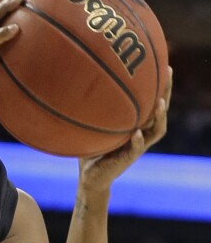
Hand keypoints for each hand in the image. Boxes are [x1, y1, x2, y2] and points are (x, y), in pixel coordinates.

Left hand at [78, 67, 173, 189]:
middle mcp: (140, 133)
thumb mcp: (91, 125)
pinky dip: (137, 141)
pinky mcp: (127, 159)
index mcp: (135, 124)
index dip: (158, 85)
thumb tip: (74, 85)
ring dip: (159, 117)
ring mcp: (136, 146)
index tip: (162, 64)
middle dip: (166, 93)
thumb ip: (89, 109)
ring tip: (160, 104)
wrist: (90, 177)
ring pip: (156, 130)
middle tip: (168, 73)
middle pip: (160, 111)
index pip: (150, 102)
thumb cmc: (91, 149)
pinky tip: (136, 133)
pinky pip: (136, 149)